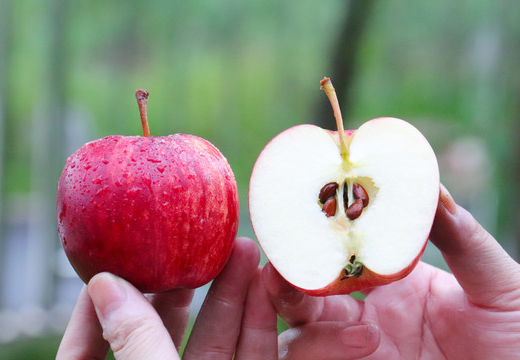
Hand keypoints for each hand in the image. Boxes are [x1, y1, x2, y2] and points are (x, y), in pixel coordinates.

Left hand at [56, 237, 277, 358]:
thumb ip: (132, 342)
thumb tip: (103, 284)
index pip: (86, 354)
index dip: (91, 311)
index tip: (109, 264)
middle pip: (162, 334)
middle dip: (179, 284)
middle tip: (190, 240)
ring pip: (217, 338)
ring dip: (230, 292)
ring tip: (240, 245)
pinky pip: (255, 352)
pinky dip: (260, 318)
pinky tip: (263, 281)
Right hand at [264, 184, 519, 358]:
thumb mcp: (500, 287)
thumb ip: (464, 239)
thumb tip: (432, 186)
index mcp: (392, 284)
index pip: (338, 256)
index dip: (313, 238)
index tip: (300, 216)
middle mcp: (365, 317)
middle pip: (302, 294)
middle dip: (282, 279)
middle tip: (277, 267)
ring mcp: (357, 353)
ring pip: (298, 336)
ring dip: (307, 324)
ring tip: (363, 327)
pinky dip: (323, 350)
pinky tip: (368, 345)